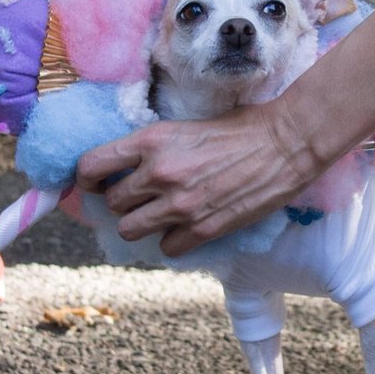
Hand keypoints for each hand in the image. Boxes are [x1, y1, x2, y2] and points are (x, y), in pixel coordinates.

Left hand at [75, 97, 321, 257]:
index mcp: (153, 141)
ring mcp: (181, 205)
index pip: (91, 166)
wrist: (286, 143)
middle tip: (140, 196)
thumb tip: (129, 165)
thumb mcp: (187, 125)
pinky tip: (187, 226)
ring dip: (142, 223)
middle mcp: (160, 173)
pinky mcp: (204, 228)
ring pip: (131, 229)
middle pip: (112, 203)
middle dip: (122, 201)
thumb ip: (156, 147)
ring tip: (160, 214)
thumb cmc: (242, 127)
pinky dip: (173, 240)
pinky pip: (167, 248)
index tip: (97, 182)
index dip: (88, 179)